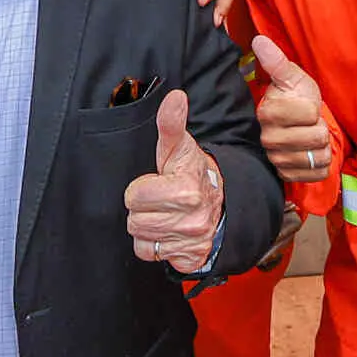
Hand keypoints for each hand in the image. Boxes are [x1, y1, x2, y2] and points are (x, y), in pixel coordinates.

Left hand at [124, 90, 223, 267]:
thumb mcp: (179, 148)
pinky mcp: (188, 260)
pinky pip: (150, 254)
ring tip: (164, 214)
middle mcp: (192, 220)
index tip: (157, 182)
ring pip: (141, 239)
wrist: (222, 204)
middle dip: (143, 209)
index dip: (140, 188)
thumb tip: (174, 97)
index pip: (134, 197)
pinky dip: (154, 246)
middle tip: (160, 199)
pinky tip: (166, 232)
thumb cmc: (193, 174)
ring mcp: (191, 242)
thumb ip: (171, 124)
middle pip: (135, 220)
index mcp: (187, 190)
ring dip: (148, 227)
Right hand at [251, 35, 332, 183]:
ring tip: (312, 138)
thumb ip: (276, 61)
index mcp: (268, 113)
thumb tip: (259, 40)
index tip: (306, 107)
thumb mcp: (292, 77)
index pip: (309, 114)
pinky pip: (316, 174)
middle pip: (315, 137)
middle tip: (310, 124)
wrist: (297, 124)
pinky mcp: (287, 175)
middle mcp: (268, 139)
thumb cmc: (296, 97)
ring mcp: (277, 159)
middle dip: (319, 129)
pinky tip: (313, 154)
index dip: (314, 109)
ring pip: (317, 156)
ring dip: (322, 147)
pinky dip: (322, 164)